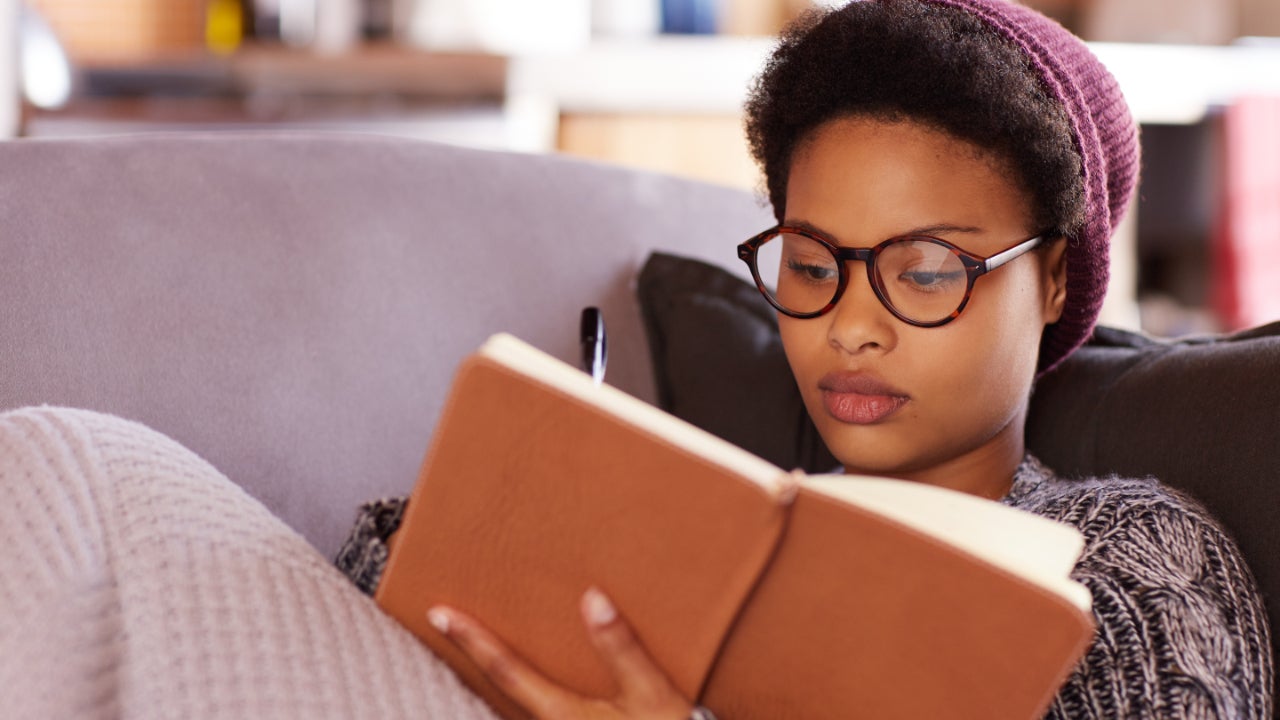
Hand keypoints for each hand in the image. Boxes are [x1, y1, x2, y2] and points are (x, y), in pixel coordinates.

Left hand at [427, 587, 694, 719]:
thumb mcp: (652, 692)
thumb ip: (621, 648)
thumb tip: (592, 600)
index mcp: (562, 713)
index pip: (505, 669)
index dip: (472, 640)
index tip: (440, 613)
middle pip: (499, 691)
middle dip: (472, 658)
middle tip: (446, 625)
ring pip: (514, 707)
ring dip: (497, 678)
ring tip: (480, 649)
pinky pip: (536, 712)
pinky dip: (522, 692)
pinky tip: (530, 683)